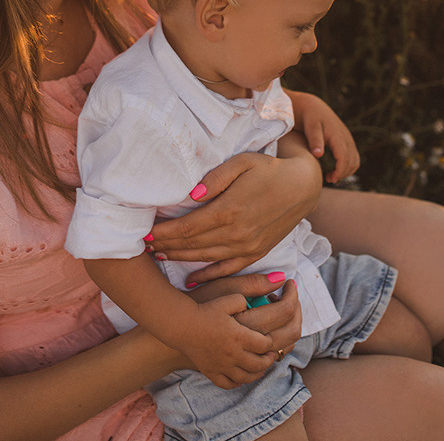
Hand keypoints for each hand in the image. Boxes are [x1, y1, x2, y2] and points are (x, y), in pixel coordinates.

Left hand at [147, 149, 321, 283]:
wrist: (302, 186)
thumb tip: (191, 195)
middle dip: (165, 246)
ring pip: (205, 258)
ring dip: (179, 259)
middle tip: (142, 246)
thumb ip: (215, 178)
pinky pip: (227, 270)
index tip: (145, 233)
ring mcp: (247, 247)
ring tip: (158, 256)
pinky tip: (191, 280)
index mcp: (230, 209)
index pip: (187, 227)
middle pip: (192, 245)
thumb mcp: (242, 163)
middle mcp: (237, 233)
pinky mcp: (256, 253)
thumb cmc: (268, 169)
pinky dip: (208, 277)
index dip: (164, 232)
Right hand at [175, 294, 277, 388]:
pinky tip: (240, 376)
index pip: (265, 344)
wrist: (183, 324)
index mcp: (240, 335)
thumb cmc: (205, 309)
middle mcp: (234, 354)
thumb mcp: (227, 298)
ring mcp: (222, 366)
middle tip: (269, 354)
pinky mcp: (211, 372)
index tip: (268, 338)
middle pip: (259, 363)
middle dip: (268, 359)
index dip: (270, 342)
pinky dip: (237, 382)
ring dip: (257, 373)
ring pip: (247, 377)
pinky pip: (228, 384)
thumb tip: (254, 302)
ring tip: (260, 366)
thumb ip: (245, 298)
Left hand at [288, 90, 359, 183]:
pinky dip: (347, 166)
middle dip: (343, 173)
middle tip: (329, 179)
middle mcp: (346, 137)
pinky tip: (335, 170)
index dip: (340, 171)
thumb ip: (315, 140)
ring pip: (355, 160)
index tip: (330, 179)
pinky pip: (353, 156)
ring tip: (332, 177)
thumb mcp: (310, 127)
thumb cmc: (309, 117)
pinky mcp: (346, 140)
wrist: (312, 107)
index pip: (345, 158)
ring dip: (347, 171)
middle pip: (352, 161)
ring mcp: (347, 138)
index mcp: (337, 135)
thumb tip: (318, 155)